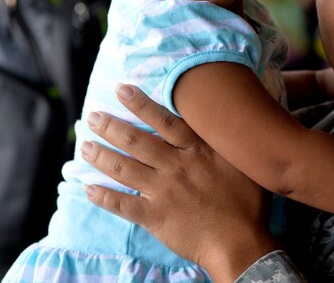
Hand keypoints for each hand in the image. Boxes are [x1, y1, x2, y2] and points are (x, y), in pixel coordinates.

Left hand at [81, 84, 278, 281]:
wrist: (241, 243)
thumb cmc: (249, 203)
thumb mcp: (246, 162)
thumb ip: (231, 141)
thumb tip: (230, 118)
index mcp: (197, 150)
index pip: (164, 121)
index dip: (141, 104)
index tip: (121, 89)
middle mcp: (176, 166)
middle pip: (137, 141)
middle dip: (111, 126)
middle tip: (92, 116)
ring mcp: (163, 192)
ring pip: (124, 168)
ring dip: (101, 155)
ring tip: (85, 144)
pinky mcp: (155, 217)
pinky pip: (122, 205)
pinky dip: (103, 197)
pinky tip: (87, 188)